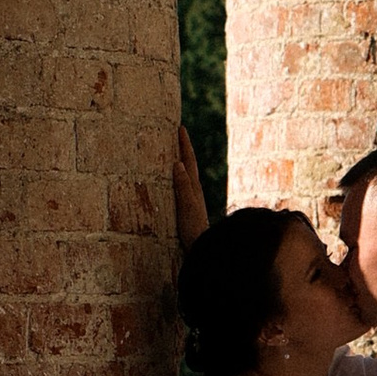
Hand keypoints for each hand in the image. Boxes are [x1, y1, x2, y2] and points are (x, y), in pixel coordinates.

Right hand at [171, 124, 209, 246]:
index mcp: (194, 187)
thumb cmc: (193, 228)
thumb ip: (182, 186)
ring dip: (182, 162)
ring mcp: (193, 199)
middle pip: (190, 165)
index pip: (189, 161)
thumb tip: (178, 163)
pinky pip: (184, 186)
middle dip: (184, 149)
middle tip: (178, 134)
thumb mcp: (186, 205)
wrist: (201, 247)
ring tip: (175, 152)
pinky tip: (176, 181)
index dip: (185, 144)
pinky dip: (179, 177)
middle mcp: (195, 191)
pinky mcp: (189, 208)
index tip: (181, 128)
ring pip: (188, 175)